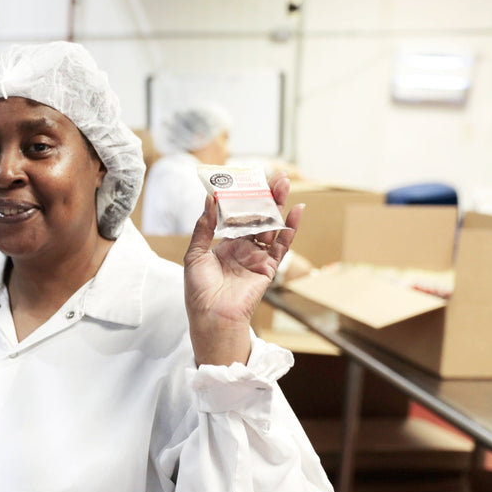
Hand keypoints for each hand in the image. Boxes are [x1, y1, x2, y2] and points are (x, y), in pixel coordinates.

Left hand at [183, 172, 302, 365]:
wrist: (210, 316)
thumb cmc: (199, 291)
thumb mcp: (194, 254)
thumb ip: (204, 227)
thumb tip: (209, 200)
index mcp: (226, 246)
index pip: (237, 217)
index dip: (242, 199)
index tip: (244, 179)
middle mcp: (243, 249)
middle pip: (258, 217)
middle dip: (265, 196)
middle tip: (274, 175)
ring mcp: (257, 257)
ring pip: (271, 226)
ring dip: (278, 204)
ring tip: (284, 183)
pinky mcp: (268, 267)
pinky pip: (282, 245)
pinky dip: (290, 228)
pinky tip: (297, 210)